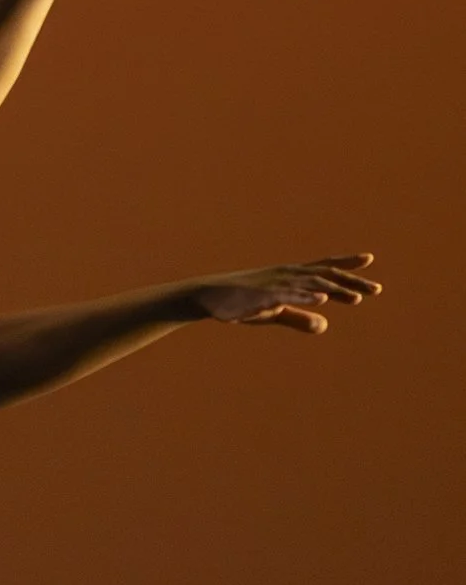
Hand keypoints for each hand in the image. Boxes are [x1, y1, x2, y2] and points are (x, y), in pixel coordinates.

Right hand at [193, 255, 378, 332]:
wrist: (208, 297)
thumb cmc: (241, 303)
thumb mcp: (275, 312)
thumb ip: (299, 318)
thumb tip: (325, 325)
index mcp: (290, 277)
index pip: (323, 267)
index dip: (347, 263)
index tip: (369, 259)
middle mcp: (287, 275)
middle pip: (325, 275)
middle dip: (351, 281)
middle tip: (376, 289)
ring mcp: (275, 284)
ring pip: (311, 284)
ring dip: (335, 290)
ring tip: (358, 297)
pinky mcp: (263, 295)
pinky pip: (288, 295)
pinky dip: (306, 297)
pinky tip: (322, 300)